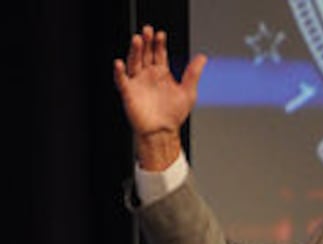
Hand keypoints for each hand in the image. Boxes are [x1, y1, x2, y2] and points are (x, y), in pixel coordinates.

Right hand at [112, 25, 206, 170]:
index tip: (161, 34)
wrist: (163, 133)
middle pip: (145, 53)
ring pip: (133, 62)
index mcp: (161, 73)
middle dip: (146, 42)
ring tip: (137, 40)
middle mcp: (148, 75)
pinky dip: (119, 72)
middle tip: (147, 30)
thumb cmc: (174, 115)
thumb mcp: (188, 92)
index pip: (158, 53)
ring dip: (134, 51)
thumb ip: (193, 74)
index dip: (159, 43)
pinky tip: (120, 64)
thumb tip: (202, 57)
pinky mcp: (129, 93)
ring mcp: (138, 83)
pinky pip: (122, 80)